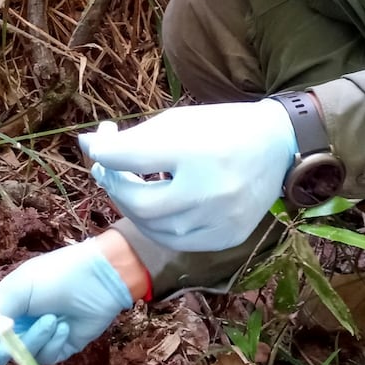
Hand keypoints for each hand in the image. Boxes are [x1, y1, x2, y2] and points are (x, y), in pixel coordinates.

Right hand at [0, 238, 133, 364]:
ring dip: (36, 340)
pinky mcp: (59, 349)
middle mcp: (17, 324)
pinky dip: (54, 343)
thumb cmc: (56, 275)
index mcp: (2, 306)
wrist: (100, 279)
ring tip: (53, 319)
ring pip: (23, 357)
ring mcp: (38, 338)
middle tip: (14, 333)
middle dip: (5, 347)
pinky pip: (46, 358)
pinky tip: (65, 327)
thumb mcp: (18, 289)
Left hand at [81, 99, 295, 251]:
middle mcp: (209, 189)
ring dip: (134, 209)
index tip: (97, 147)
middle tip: (109, 172)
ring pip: (154, 228)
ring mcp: (221, 219)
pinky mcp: (228, 237)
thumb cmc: (218, 129)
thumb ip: (131, 139)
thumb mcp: (175, 122)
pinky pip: (179, 241)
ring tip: (133, 188)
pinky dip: (161, 227)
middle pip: (138, 202)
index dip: (104, 152)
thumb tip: (88, 148)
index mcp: (195, 149)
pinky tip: (159, 208)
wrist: (276, 145)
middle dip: (115, 187)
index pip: (130, 157)